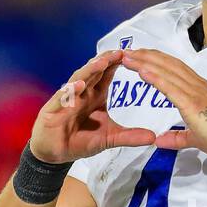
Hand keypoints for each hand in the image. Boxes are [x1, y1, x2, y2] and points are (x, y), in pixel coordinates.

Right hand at [29, 50, 157, 162]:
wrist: (55, 154)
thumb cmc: (79, 140)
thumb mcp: (109, 139)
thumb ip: (129, 136)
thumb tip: (153, 137)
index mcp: (94, 96)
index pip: (106, 75)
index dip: (117, 65)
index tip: (132, 55)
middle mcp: (81, 93)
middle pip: (93, 72)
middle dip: (106, 61)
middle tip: (120, 52)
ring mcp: (66, 100)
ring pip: (78, 80)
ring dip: (89, 70)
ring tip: (102, 62)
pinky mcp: (53, 110)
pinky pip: (62, 98)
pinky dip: (70, 91)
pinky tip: (79, 85)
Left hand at [117, 48, 206, 163]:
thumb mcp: (194, 138)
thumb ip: (176, 137)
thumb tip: (159, 140)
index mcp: (200, 90)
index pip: (176, 69)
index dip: (157, 60)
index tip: (141, 56)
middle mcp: (198, 86)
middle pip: (169, 65)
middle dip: (148, 56)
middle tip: (128, 51)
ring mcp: (196, 93)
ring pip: (168, 72)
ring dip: (146, 63)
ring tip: (128, 57)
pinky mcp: (193, 104)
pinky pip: (171, 88)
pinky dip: (156, 78)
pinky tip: (142, 72)